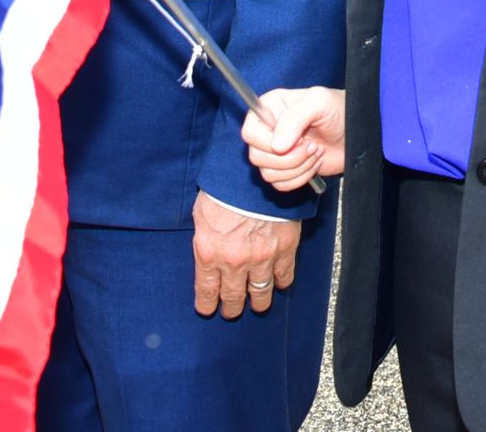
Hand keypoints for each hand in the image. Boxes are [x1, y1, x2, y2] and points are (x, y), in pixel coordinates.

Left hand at [192, 191, 300, 320]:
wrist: (254, 174)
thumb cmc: (223, 189)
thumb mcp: (201, 214)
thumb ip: (205, 238)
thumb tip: (208, 249)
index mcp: (209, 253)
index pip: (206, 291)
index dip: (207, 305)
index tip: (208, 310)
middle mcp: (234, 262)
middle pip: (233, 297)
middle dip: (232, 308)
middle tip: (232, 311)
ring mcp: (261, 258)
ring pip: (260, 293)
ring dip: (258, 302)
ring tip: (258, 305)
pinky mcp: (284, 250)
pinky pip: (284, 276)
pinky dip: (281, 283)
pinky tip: (279, 284)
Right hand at [242, 87, 345, 191]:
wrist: (356, 133)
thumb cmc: (339, 110)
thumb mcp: (319, 102)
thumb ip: (295, 118)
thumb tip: (277, 145)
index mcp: (270, 108)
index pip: (250, 132)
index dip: (268, 143)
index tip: (295, 142)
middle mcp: (268, 130)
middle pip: (256, 156)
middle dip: (289, 157)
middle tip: (312, 145)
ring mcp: (275, 151)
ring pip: (268, 173)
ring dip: (297, 167)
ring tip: (316, 151)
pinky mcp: (286, 169)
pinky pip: (280, 184)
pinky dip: (300, 178)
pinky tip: (315, 163)